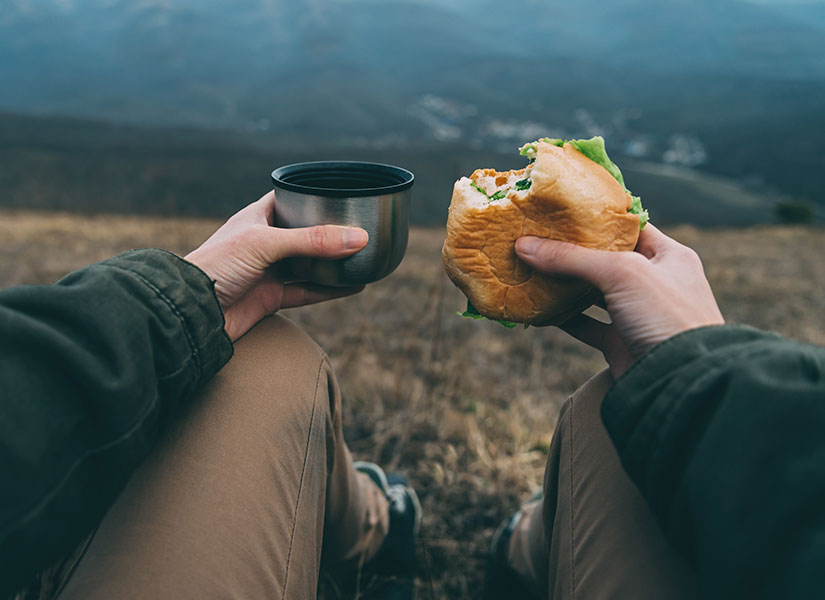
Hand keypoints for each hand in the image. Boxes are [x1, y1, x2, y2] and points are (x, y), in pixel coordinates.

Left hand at [185, 191, 367, 340]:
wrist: (191, 313)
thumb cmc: (216, 266)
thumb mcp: (266, 244)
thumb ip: (313, 241)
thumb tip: (359, 238)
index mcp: (256, 218)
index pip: (288, 198)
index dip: (312, 195)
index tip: (341, 193)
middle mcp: (263, 242)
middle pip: (304, 234)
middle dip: (330, 233)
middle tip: (361, 229)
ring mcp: (268, 271)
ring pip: (308, 264)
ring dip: (333, 263)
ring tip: (365, 258)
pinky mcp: (270, 298)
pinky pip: (307, 291)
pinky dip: (330, 290)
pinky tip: (353, 286)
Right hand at [515, 224, 723, 378]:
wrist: (681, 381)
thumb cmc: (665, 315)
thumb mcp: (621, 274)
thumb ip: (572, 258)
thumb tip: (524, 246)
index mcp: (669, 256)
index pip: (630, 227)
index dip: (598, 218)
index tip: (563, 211)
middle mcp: (654, 283)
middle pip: (607, 259)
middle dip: (573, 251)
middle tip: (538, 237)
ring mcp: (637, 314)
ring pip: (594, 292)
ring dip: (564, 284)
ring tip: (533, 268)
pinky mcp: (621, 342)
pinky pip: (587, 324)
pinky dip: (564, 317)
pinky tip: (539, 308)